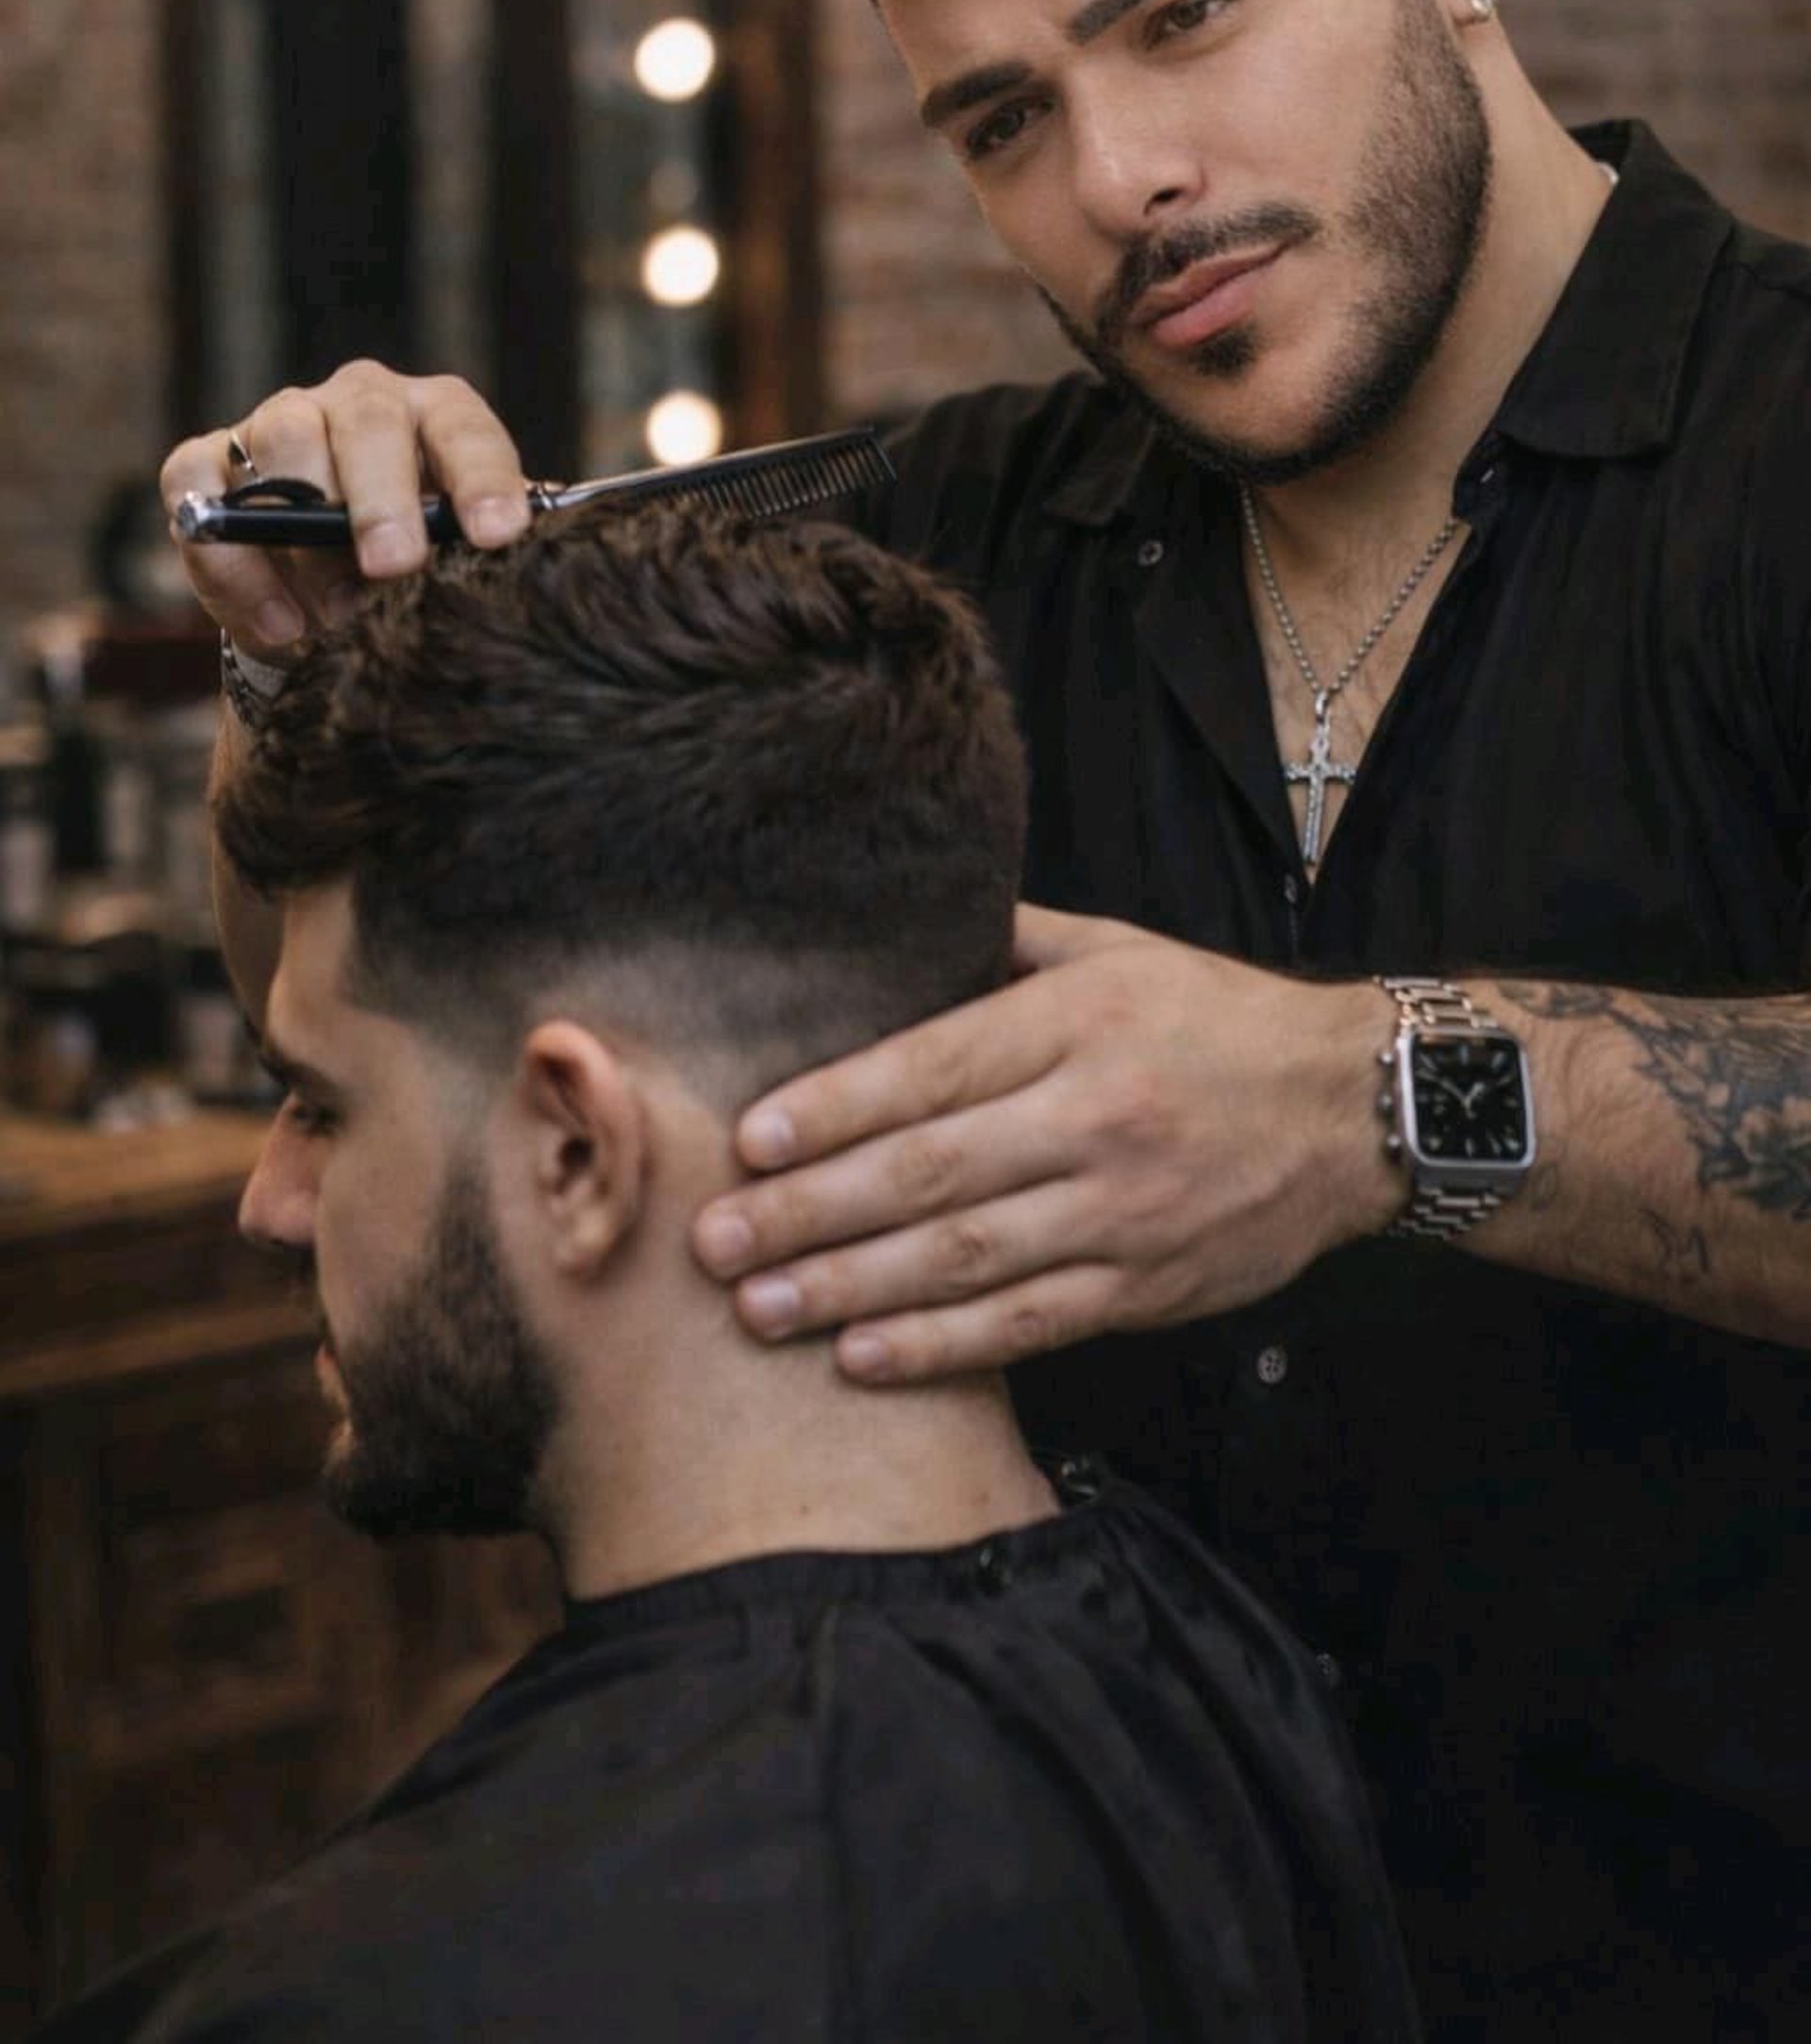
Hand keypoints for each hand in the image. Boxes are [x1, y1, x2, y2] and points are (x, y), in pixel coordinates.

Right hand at [159, 362, 532, 660]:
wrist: (331, 605)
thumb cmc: (418, 570)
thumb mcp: (461, 562)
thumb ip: (484, 557)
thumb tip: (538, 573)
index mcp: (434, 414)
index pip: (464, 429)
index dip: (482, 479)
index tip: (498, 534)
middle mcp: (357, 402)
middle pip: (368, 420)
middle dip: (381, 497)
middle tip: (394, 566)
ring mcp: (276, 422)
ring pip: (284, 438)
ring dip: (305, 532)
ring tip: (334, 616)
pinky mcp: (206, 463)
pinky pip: (197, 489)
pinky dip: (232, 560)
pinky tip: (280, 625)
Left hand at [692, 903, 1398, 1382]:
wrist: (1360, 1108)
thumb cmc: (1216, 1020)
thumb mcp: (1120, 951)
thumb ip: (1006, 941)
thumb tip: (891, 920)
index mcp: (1078, 1024)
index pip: (932, 1068)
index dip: (832, 1109)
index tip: (746, 1141)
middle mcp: (1095, 1118)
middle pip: (929, 1173)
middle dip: (808, 1211)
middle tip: (713, 1241)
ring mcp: (1123, 1213)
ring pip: (966, 1259)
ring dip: (851, 1290)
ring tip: (759, 1310)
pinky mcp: (1148, 1289)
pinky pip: (1028, 1326)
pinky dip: (941, 1349)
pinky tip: (860, 1358)